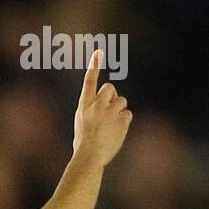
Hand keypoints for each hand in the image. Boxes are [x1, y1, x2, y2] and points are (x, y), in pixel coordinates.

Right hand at [73, 48, 132, 166]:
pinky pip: (127, 114)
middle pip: (110, 88)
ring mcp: (110, 111)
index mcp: (84, 106)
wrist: (90, 157)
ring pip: (121, 101)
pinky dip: (124, 122)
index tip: (99, 52)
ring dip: (118, 110)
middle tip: (108, 112)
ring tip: (110, 127)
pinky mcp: (121, 119)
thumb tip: (104, 107)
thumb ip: (92, 112)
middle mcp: (97, 105)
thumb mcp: (81, 124)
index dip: (94, 66)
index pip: (89, 81)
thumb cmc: (83, 145)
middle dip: (112, 97)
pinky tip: (116, 132)